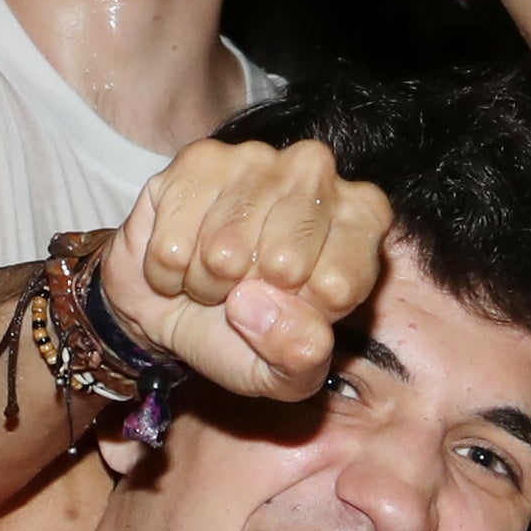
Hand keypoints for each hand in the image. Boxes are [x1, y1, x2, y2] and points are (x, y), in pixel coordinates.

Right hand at [97, 133, 379, 407]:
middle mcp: (315, 173)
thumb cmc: (244, 334)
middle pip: (286, 259)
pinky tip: (183, 259)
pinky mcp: (196, 162)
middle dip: (252, 297)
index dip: (303, 313)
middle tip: (246, 293)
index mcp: (361, 219)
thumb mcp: (285, 372)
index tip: (291, 308)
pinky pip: (174, 243)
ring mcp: (255, 158)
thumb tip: (272, 307)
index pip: (341, 282)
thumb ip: (301, 356)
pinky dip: (169, 272)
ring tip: (214, 278)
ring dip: (208, 285)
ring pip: (223, 250)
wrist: (169, 309)